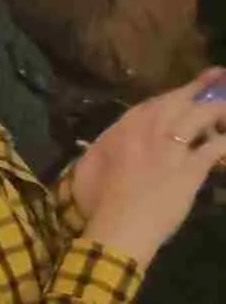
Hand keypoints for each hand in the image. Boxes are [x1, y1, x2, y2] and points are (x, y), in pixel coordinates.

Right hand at [70, 70, 225, 263]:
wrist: (119, 226)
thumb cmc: (98, 200)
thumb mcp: (91, 165)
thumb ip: (104, 147)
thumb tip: (109, 141)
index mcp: (124, 129)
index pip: (152, 103)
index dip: (174, 93)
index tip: (186, 87)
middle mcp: (149, 132)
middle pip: (179, 103)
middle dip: (200, 89)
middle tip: (217, 77)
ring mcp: (171, 150)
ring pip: (200, 118)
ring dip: (218, 109)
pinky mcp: (190, 171)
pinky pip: (214, 149)